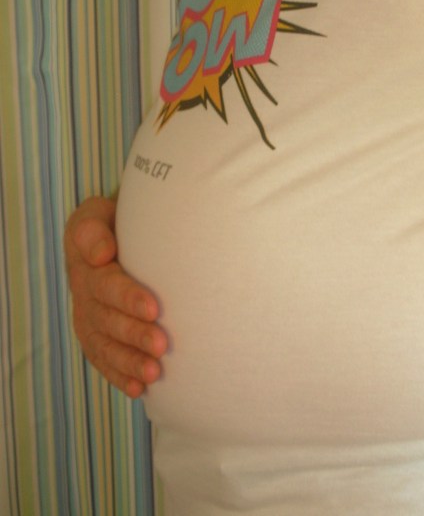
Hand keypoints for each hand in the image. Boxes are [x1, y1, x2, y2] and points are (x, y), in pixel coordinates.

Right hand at [64, 196, 167, 397]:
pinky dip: (120, 375)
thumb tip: (101, 254)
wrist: (114, 230)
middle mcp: (83, 289)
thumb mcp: (100, 212)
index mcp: (84, 258)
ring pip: (105, 343)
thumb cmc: (117, 218)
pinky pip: (103, 358)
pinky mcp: (94, 332)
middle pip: (107, 318)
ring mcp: (87, 314)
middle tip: (163, 344)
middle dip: (135, 334)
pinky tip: (138, 388)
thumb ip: (96, 229)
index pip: (105, 281)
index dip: (127, 297)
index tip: (154, 308)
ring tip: (154, 372)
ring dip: (129, 360)